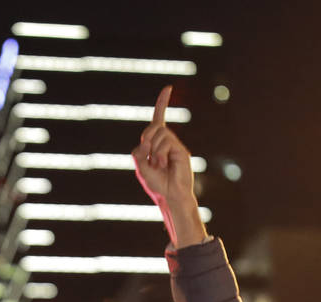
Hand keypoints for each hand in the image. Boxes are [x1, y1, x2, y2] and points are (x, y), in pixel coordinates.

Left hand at [132, 86, 206, 247]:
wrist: (171, 195)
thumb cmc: (156, 184)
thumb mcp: (140, 167)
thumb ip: (138, 153)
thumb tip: (145, 141)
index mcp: (156, 144)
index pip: (159, 120)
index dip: (162, 104)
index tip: (168, 88)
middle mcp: (167, 142)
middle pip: (153, 128)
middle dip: (147, 139)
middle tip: (149, 158)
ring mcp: (175, 146)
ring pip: (160, 135)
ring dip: (154, 151)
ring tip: (158, 165)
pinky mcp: (181, 150)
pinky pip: (166, 143)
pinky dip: (160, 153)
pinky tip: (164, 164)